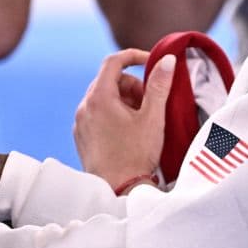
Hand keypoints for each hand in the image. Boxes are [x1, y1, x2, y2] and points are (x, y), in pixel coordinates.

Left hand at [74, 49, 175, 189]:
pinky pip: (97, 114)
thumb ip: (159, 85)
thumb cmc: (135, 155)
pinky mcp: (81, 136)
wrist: (117, 191)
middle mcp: (85, 107)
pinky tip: (128, 133)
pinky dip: (113, 114)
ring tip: (140, 121)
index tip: (152, 63)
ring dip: (124, 101)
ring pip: (104, 97)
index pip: (114, 61)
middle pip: (110, 80)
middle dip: (133, 86)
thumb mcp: (153, 117)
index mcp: (99, 98)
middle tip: (149, 104)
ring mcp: (80, 122)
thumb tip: (167, 60)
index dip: (134, 56)